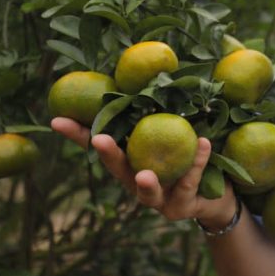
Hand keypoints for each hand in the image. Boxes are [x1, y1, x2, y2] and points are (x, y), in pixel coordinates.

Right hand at [50, 117, 237, 227]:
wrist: (218, 195)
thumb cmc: (189, 158)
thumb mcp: (172, 132)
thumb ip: (159, 111)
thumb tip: (152, 68)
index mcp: (130, 160)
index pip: (98, 147)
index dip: (77, 134)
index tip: (57, 120)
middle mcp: (136, 181)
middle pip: (117, 170)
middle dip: (108, 155)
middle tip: (99, 140)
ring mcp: (158, 199)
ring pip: (147, 193)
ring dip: (145, 183)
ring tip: (145, 174)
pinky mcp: (182, 207)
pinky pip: (188, 182)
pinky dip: (196, 162)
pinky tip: (203, 143)